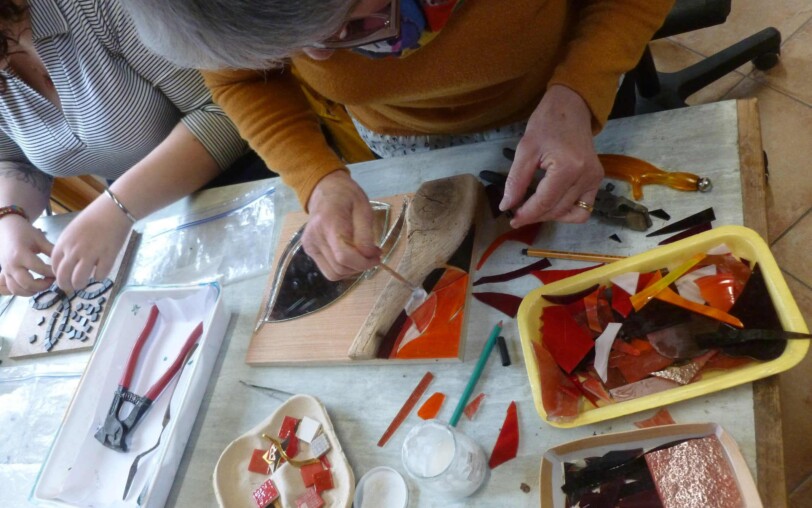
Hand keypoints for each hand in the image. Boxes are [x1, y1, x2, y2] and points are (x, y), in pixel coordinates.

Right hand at [0, 215, 54, 295]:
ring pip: (17, 290)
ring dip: (32, 291)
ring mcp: (6, 271)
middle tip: (52, 280)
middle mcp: (11, 265)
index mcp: (21, 254)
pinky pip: (9, 289)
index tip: (60, 271)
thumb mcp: (39, 239)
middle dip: (43, 285)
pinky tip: (31, 288)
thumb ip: (51, 250)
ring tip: (43, 284)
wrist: (5, 229)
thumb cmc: (24, 232)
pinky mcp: (4, 274)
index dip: (52, 272)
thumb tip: (66, 260)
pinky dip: (20, 292)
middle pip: (27, 283)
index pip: (39, 269)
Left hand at [51, 196, 131, 291]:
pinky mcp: (107, 256)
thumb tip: (67, 262)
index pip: (54, 266)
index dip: (58, 275)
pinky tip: (101, 271)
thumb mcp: (73, 230)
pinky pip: (100, 275)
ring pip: (79, 279)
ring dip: (81, 284)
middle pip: (63, 276)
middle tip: (72, 287)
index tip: (64, 278)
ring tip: (85, 283)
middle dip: (66, 285)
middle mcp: (74, 250)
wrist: (114, 210)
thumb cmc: (94, 217)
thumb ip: (68, 246)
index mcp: (64, 242)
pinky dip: (100, 276)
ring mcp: (91, 254)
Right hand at [302, 170, 380, 279]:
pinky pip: (328, 270)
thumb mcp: (364, 209)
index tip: (377, 257)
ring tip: (362, 255)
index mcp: (328, 223)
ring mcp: (309, 245)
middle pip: (340, 267)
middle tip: (373, 255)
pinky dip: (343, 268)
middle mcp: (314, 237)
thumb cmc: (347, 196)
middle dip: (360, 266)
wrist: (325, 190)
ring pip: (334, 273)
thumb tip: (368, 256)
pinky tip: (351, 256)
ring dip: (352, 270)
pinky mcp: (309, 250)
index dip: (363, 262)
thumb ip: (365, 234)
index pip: (344, 256)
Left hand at [500, 85, 603, 227]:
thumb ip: (516, 181)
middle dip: (536, 216)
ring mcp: (595, 179)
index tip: (512, 219)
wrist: (571, 107)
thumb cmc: (547, 123)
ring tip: (535, 209)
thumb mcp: (525, 150)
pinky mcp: (597, 179)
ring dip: (551, 216)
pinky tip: (552, 205)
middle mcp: (586, 176)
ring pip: (573, 213)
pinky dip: (568, 212)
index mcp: (568, 167)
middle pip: (558, 210)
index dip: (527, 214)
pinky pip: (584, 207)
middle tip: (518, 213)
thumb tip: (507, 206)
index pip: (545, 202)